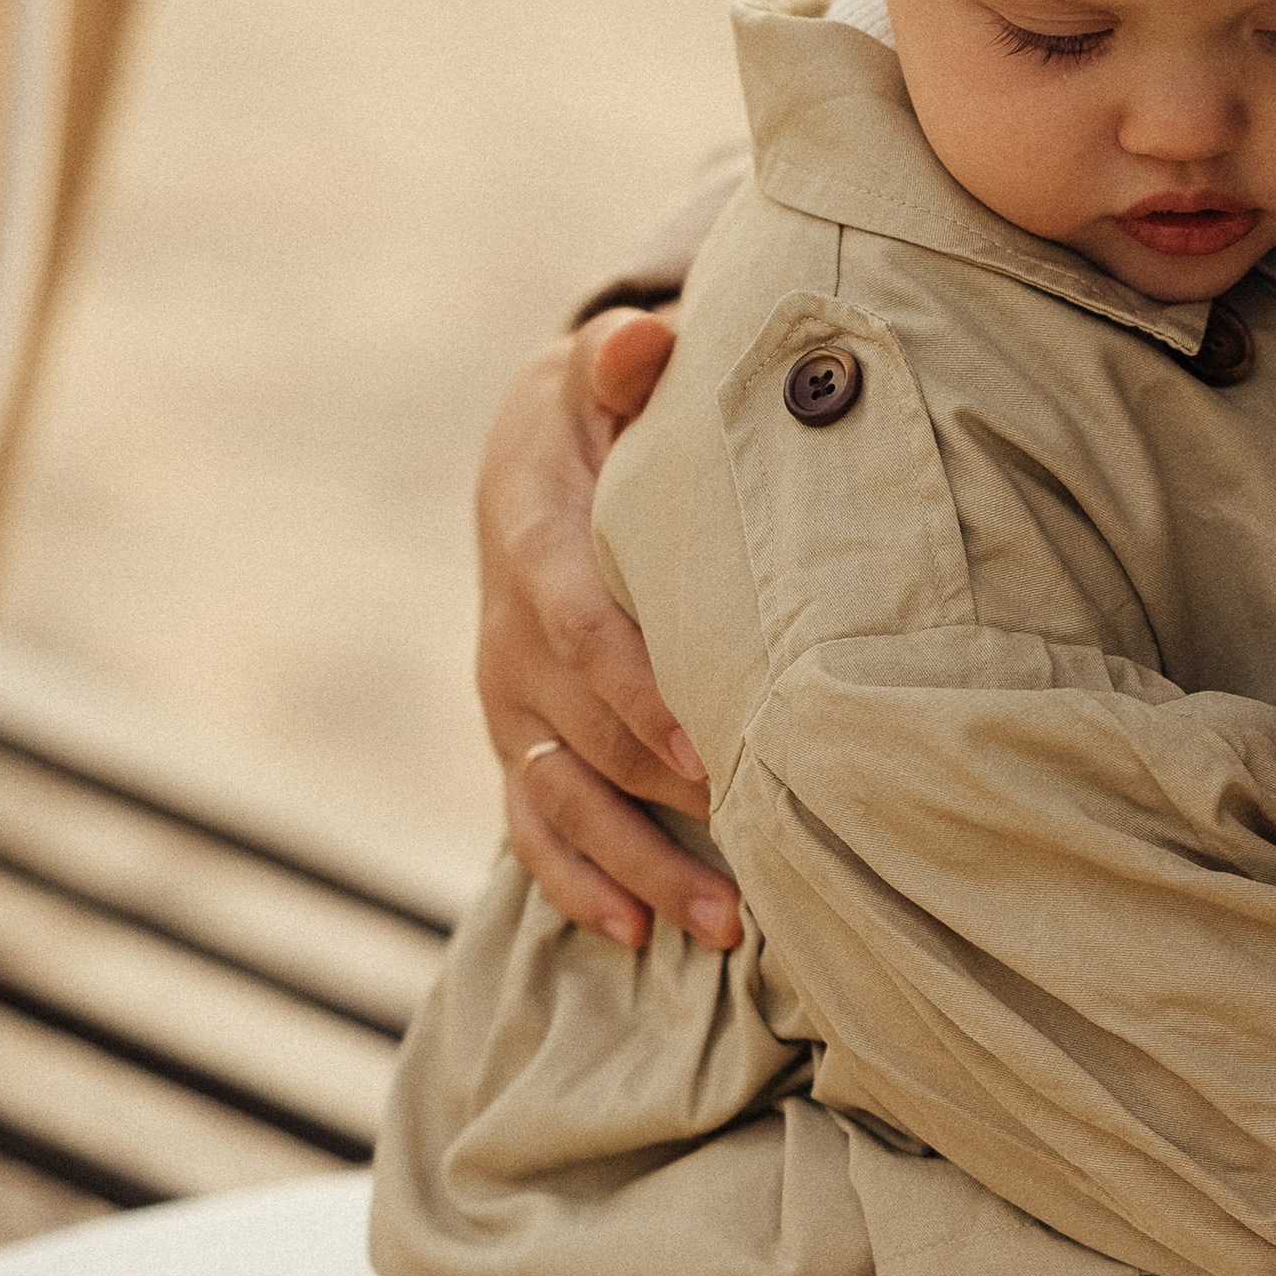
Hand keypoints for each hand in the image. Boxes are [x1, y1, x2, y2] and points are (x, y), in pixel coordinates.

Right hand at [474, 311, 741, 951]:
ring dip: (636, 869)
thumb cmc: (597, 414)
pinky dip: (575, 883)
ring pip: (565, 799)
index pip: (582, 625)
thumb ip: (624, 363)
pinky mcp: (519, 740)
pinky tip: (630, 935)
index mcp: (535, 543)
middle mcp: (511, 635)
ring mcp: (510, 699)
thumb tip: (643, 341)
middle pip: (586, 734)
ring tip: (722, 926)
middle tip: (765, 853)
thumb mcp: (601, 372)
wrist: (529, 456)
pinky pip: (533, 825)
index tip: (706, 741)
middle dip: (668, 802)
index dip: (638, 688)